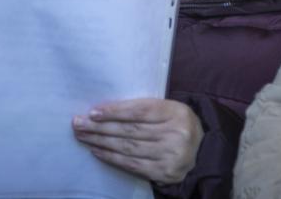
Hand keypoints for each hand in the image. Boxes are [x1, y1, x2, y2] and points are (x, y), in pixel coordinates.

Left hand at [72, 98, 202, 185]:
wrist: (202, 150)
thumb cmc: (175, 124)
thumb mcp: (166, 109)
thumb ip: (142, 108)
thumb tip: (103, 110)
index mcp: (176, 112)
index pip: (140, 111)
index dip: (115, 112)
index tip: (93, 112)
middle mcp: (176, 134)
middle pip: (130, 130)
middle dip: (100, 127)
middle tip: (78, 124)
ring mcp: (171, 156)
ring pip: (128, 148)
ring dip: (101, 142)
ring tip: (83, 136)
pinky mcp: (165, 173)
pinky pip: (132, 165)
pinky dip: (112, 158)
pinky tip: (97, 151)